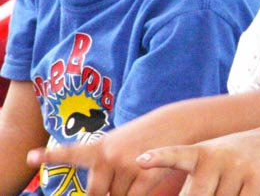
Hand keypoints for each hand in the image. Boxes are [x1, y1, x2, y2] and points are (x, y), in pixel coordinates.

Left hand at [26, 126, 186, 195]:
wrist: (176, 123)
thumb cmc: (143, 137)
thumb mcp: (118, 143)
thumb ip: (102, 164)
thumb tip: (100, 194)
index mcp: (99, 146)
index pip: (72, 153)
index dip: (50, 156)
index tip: (31, 157)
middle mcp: (110, 156)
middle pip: (95, 194)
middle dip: (106, 195)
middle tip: (118, 180)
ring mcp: (127, 165)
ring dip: (127, 193)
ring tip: (139, 174)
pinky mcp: (146, 174)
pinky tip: (144, 184)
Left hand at [137, 129, 259, 195]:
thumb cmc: (234, 162)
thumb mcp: (211, 165)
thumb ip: (193, 188)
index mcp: (200, 154)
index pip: (176, 156)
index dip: (158, 159)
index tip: (140, 161)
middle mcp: (216, 156)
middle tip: (219, 187)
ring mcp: (237, 166)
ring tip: (237, 187)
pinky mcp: (256, 178)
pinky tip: (249, 190)